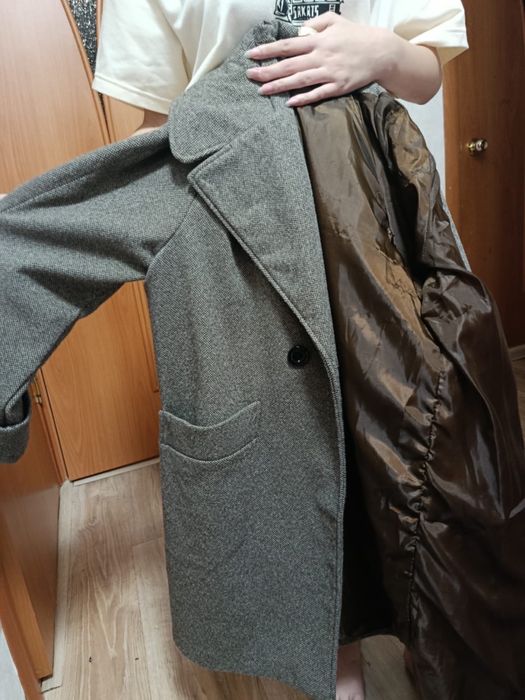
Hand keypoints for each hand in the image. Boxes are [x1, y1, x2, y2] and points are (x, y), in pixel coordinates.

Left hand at [245, 12, 394, 106]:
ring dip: (279, 86)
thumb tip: (298, 32)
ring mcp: (329, 73)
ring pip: (300, 80)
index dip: (268, 50)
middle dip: (267, 70)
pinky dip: (304, 98)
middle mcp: (321, 56)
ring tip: (262, 90)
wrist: (381, 51)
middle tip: (249, 76)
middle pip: (289, 64)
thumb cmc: (357, 36)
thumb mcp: (335, 21)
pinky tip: (290, 103)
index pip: (287, 45)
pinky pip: (318, 93)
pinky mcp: (339, 86)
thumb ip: (315, 24)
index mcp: (318, 40)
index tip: (251, 55)